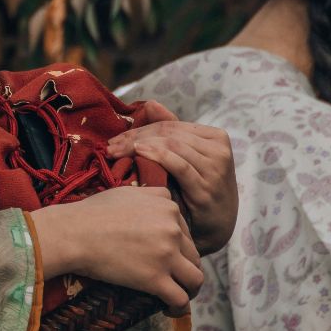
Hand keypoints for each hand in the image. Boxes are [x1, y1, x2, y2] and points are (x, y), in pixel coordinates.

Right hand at [29, 186, 202, 315]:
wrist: (73, 233)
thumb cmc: (91, 213)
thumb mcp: (127, 192)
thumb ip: (150, 195)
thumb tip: (159, 201)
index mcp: (168, 206)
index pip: (186, 232)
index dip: (178, 246)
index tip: (166, 257)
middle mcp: (172, 229)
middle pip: (193, 254)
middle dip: (184, 267)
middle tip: (171, 278)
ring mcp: (166, 254)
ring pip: (196, 278)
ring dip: (190, 289)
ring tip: (178, 295)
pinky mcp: (155, 278)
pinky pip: (181, 299)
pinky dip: (179, 308)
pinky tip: (169, 310)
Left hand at [107, 118, 236, 254]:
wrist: (215, 227)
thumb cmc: (196, 189)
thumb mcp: (186, 158)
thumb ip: (171, 131)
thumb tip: (150, 103)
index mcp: (216, 136)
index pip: (171, 125)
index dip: (140, 128)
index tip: (116, 138)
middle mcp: (219, 149)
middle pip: (169, 134)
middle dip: (136, 137)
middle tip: (111, 146)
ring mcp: (215, 169)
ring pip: (172, 145)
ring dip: (140, 146)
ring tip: (118, 152)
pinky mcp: (206, 188)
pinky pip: (179, 165)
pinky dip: (157, 155)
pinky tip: (138, 153)